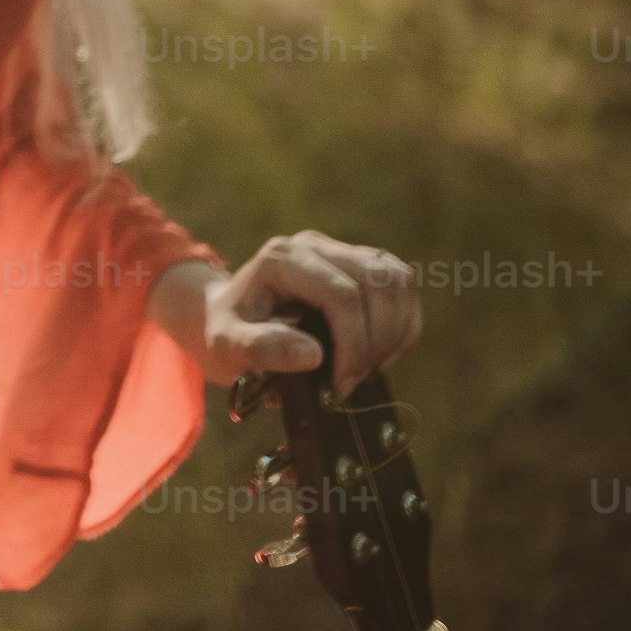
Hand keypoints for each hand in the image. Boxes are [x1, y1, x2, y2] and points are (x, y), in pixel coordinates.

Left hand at [150, 233, 421, 393]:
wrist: (231, 316)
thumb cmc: (228, 332)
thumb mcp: (227, 347)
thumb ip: (261, 349)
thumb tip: (314, 354)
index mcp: (281, 259)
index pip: (341, 295)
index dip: (353, 344)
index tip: (341, 385)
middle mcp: (313, 246)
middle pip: (376, 284)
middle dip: (375, 341)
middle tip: (355, 381)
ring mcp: (339, 250)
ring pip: (396, 279)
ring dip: (395, 330)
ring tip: (370, 367)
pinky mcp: (359, 263)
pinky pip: (402, 283)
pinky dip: (403, 321)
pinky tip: (382, 352)